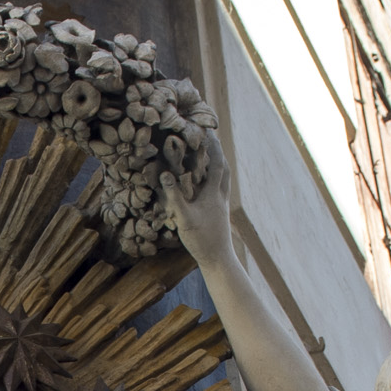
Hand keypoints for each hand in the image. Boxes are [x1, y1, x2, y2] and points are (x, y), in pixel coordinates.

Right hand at [160, 132, 233, 264]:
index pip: (215, 163)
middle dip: (218, 151)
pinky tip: (209, 181)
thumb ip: (174, 196)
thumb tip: (165, 174)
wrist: (218, 259)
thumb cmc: (201, 239)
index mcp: (214, 193)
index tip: (206, 131)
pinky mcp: (221, 212)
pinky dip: (217, 178)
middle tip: (211, 138)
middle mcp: (221, 195)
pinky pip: (221, 188)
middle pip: (224, 167)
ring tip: (211, 155)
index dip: (212, 146)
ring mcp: (223, 204)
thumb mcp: (184, 218)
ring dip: (219, 164)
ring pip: (224, 178)